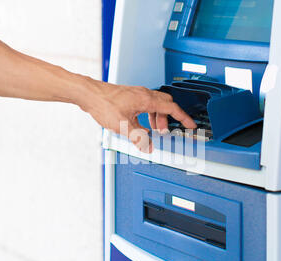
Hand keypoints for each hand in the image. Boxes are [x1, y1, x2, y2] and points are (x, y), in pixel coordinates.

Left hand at [77, 79, 196, 152]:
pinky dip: (149, 115)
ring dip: (158, 118)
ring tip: (152, 130)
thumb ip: (138, 138)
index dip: (183, 117)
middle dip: (168, 119)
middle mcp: (144, 94)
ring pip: (156, 104)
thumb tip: (148, 147)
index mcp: (146, 100)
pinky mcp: (130, 96)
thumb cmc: (103, 104)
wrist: (89, 94)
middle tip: (164, 132)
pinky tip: (141, 124)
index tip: (191, 124)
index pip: (172, 108)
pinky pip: (146, 104)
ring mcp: (137, 94)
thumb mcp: (122, 126)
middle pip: (166, 104)